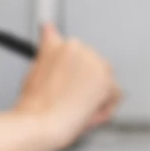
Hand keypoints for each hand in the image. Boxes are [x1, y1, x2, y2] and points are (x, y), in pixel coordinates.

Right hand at [14, 24, 120, 150]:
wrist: (41, 123)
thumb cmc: (34, 104)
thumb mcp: (34, 69)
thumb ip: (48, 50)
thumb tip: (47, 27)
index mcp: (58, 42)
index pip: (75, 53)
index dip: (71, 73)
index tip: (64, 84)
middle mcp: (78, 47)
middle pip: (92, 66)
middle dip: (84, 84)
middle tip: (67, 100)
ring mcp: (94, 63)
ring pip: (104, 80)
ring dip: (94, 95)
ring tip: (74, 108)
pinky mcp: (107, 81)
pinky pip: (115, 95)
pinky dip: (104, 108)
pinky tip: (86, 114)